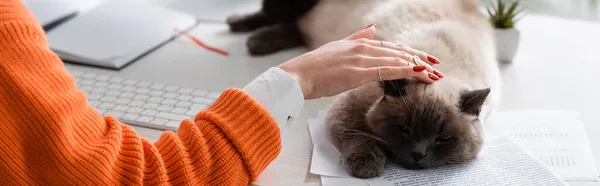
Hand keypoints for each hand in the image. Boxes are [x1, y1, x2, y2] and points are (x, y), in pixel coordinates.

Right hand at [278, 24, 442, 99]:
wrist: (298, 76)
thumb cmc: (314, 67)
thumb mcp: (337, 47)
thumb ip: (356, 37)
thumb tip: (372, 29)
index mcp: (359, 43)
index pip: (392, 48)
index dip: (411, 53)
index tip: (427, 59)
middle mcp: (363, 48)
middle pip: (399, 53)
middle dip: (420, 60)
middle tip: (438, 68)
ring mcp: (361, 59)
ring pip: (396, 61)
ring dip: (418, 68)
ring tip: (434, 75)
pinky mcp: (357, 72)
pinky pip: (387, 71)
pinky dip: (405, 71)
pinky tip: (418, 73)